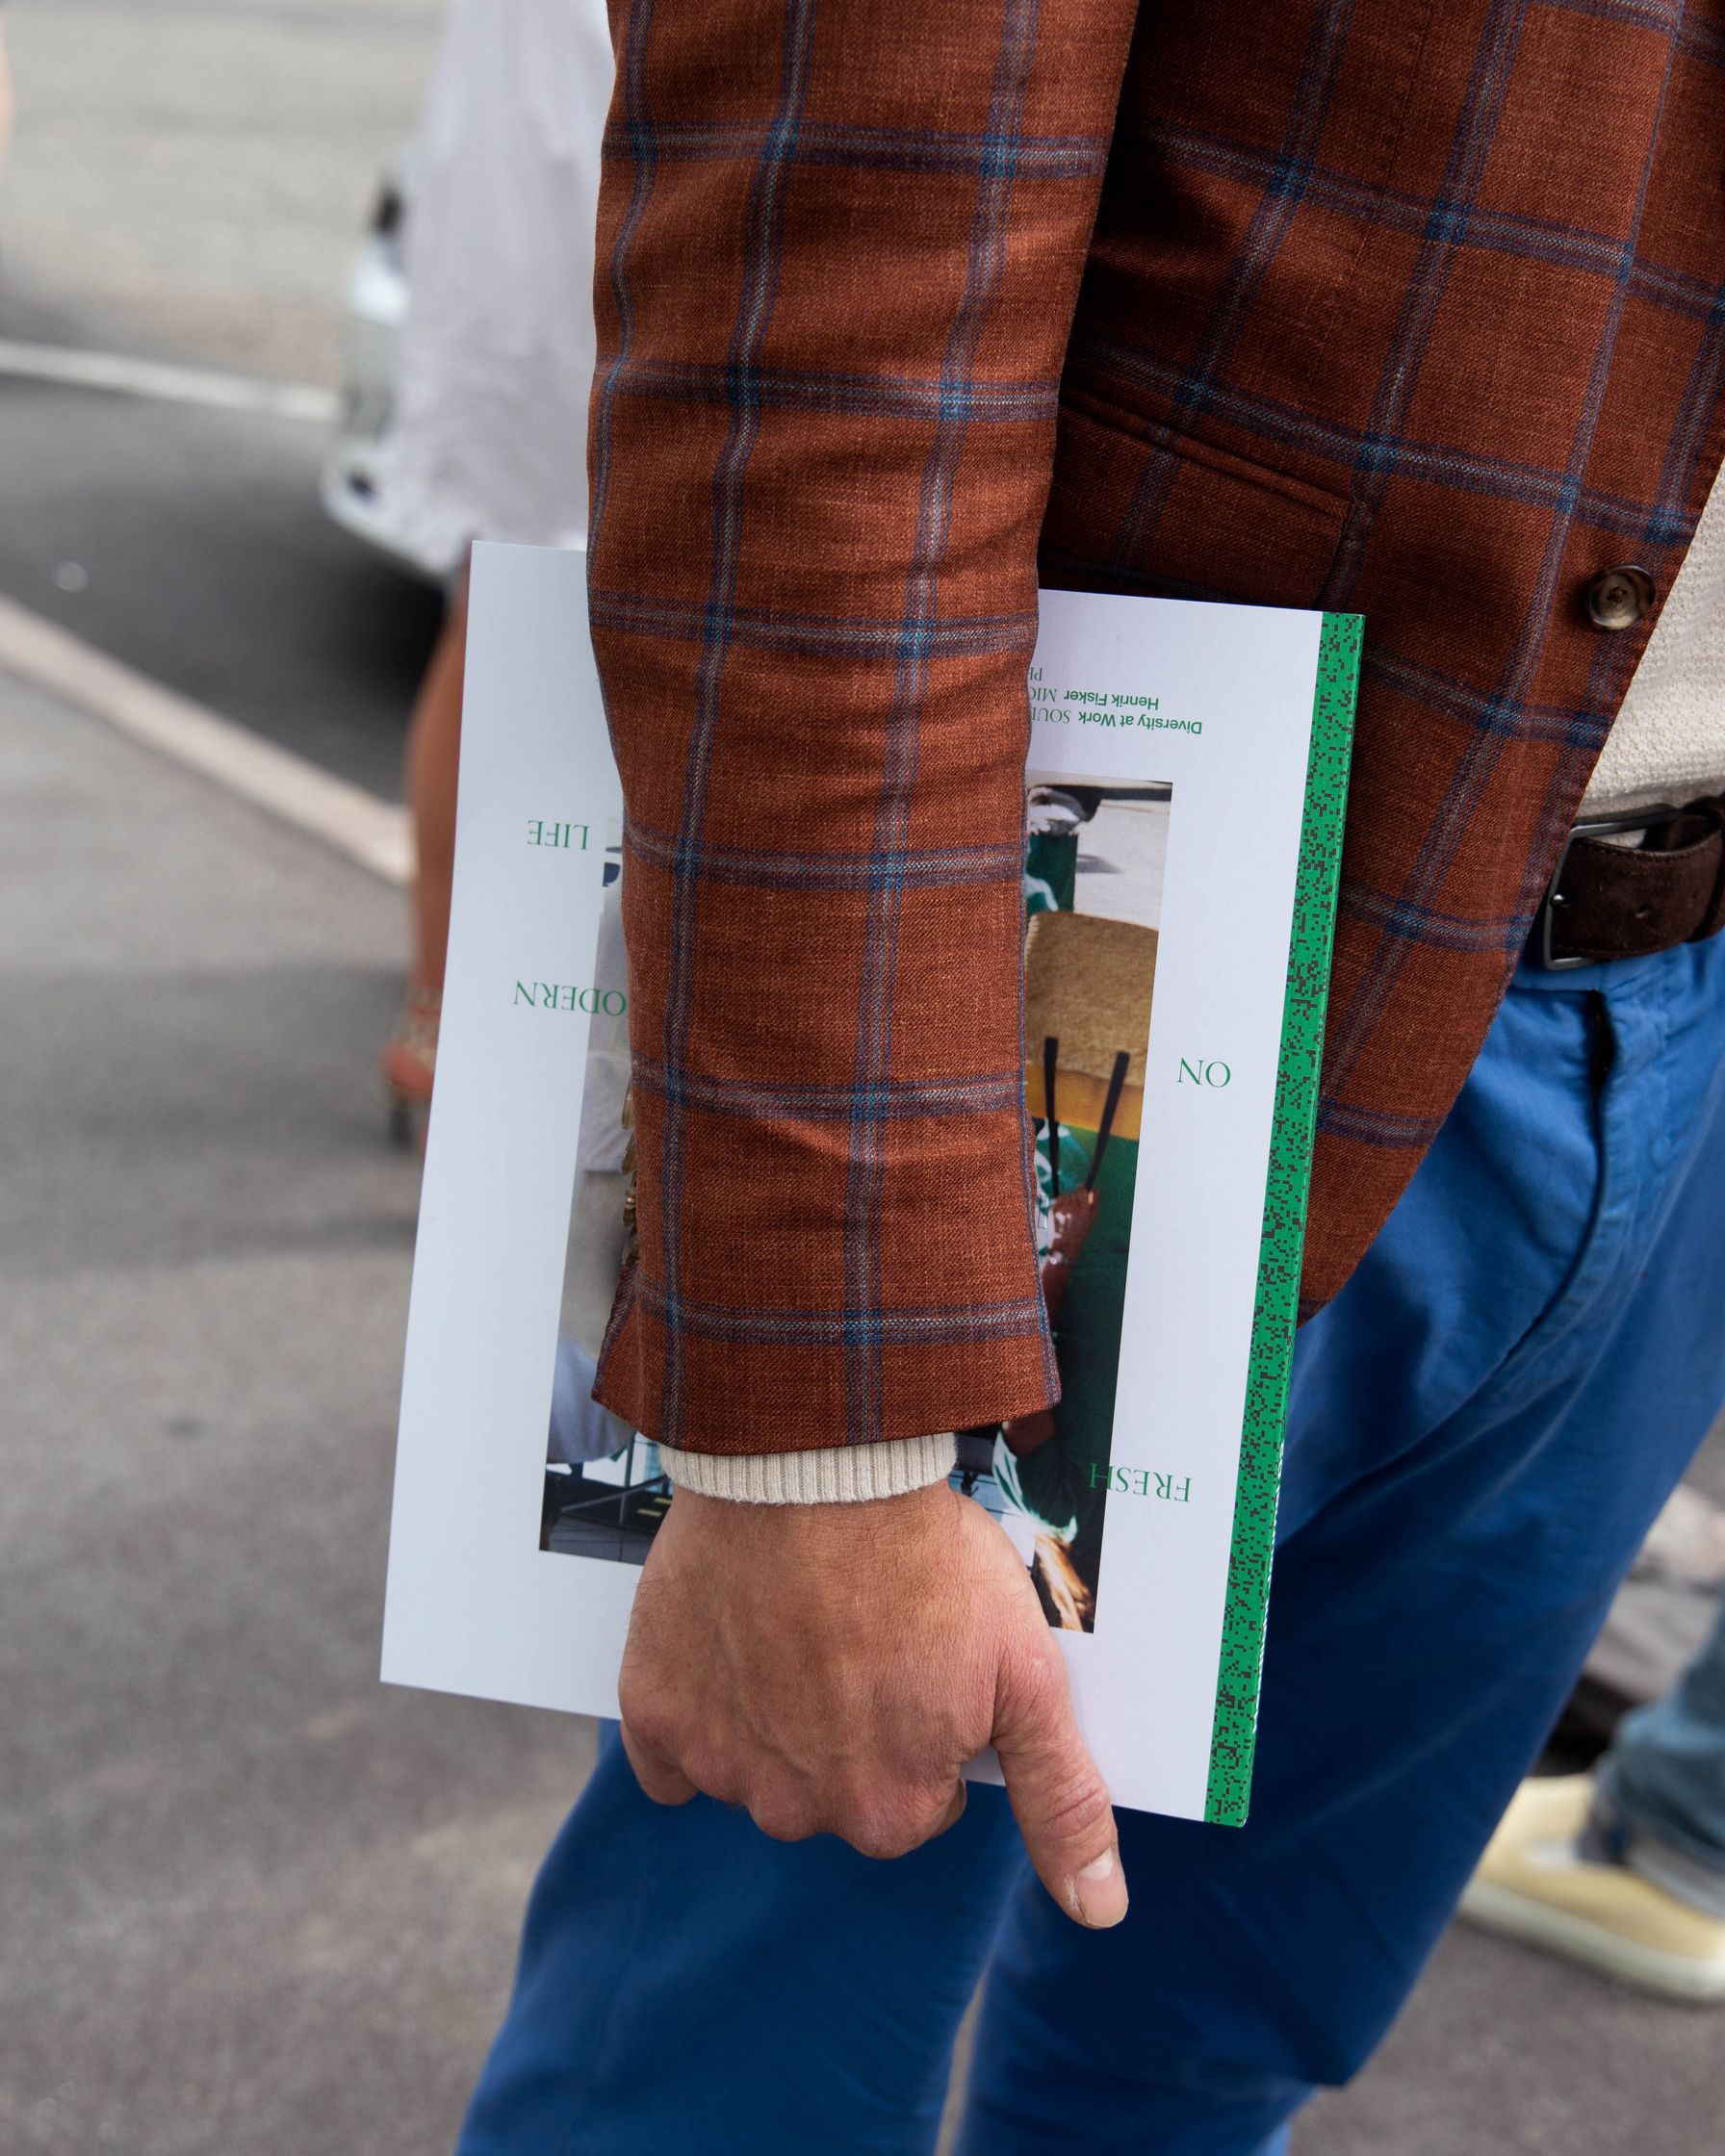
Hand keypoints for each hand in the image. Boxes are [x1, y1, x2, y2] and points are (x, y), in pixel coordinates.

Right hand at [618, 1479, 1127, 1926]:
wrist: (813, 1467)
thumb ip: (1061, 1799)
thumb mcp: (1026, 1676)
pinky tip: (728, 1649)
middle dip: (851, 1727)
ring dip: (775, 1714)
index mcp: (890, 1811)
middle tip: (863, 1634)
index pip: (917, 1800)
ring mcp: (720, 1761)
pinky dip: (695, 1711)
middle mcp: (798, 1808)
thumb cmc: (923, 1560)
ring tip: (801, 1622)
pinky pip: (668, 1751)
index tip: (921, 1659)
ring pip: (756, 1765)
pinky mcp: (655, 1711)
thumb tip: (1101, 1910)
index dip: (926, 1725)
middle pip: (834, 1789)